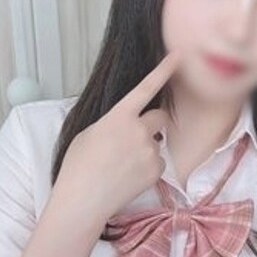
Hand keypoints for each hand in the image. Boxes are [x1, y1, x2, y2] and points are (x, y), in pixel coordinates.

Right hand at [52, 50, 181, 220]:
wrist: (83, 201)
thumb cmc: (78, 166)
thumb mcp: (88, 134)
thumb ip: (112, 123)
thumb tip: (124, 125)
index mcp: (119, 117)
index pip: (146, 88)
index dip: (164, 70)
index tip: (179, 56)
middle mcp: (139, 131)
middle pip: (159, 117)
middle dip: (152, 123)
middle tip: (133, 138)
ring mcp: (149, 152)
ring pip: (156, 143)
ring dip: (145, 149)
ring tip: (121, 165)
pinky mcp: (156, 171)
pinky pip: (157, 163)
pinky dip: (147, 168)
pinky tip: (128, 177)